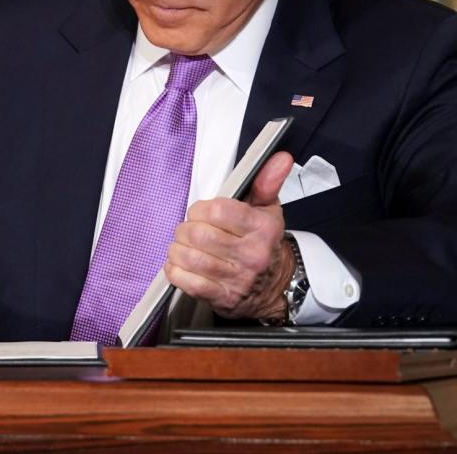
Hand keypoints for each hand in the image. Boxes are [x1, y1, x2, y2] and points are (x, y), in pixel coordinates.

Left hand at [164, 151, 295, 320]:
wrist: (276, 286)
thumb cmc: (265, 244)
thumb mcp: (269, 208)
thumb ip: (267, 181)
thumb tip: (280, 158)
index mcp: (261, 228)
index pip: (217, 211)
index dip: (200, 209)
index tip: (201, 212)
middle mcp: (251, 254)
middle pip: (198, 234)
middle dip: (185, 229)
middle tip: (189, 230)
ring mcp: (237, 278)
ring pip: (189, 257)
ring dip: (177, 249)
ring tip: (183, 246)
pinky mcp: (223, 298)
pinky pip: (187, 282)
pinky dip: (176, 271)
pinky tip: (181, 265)